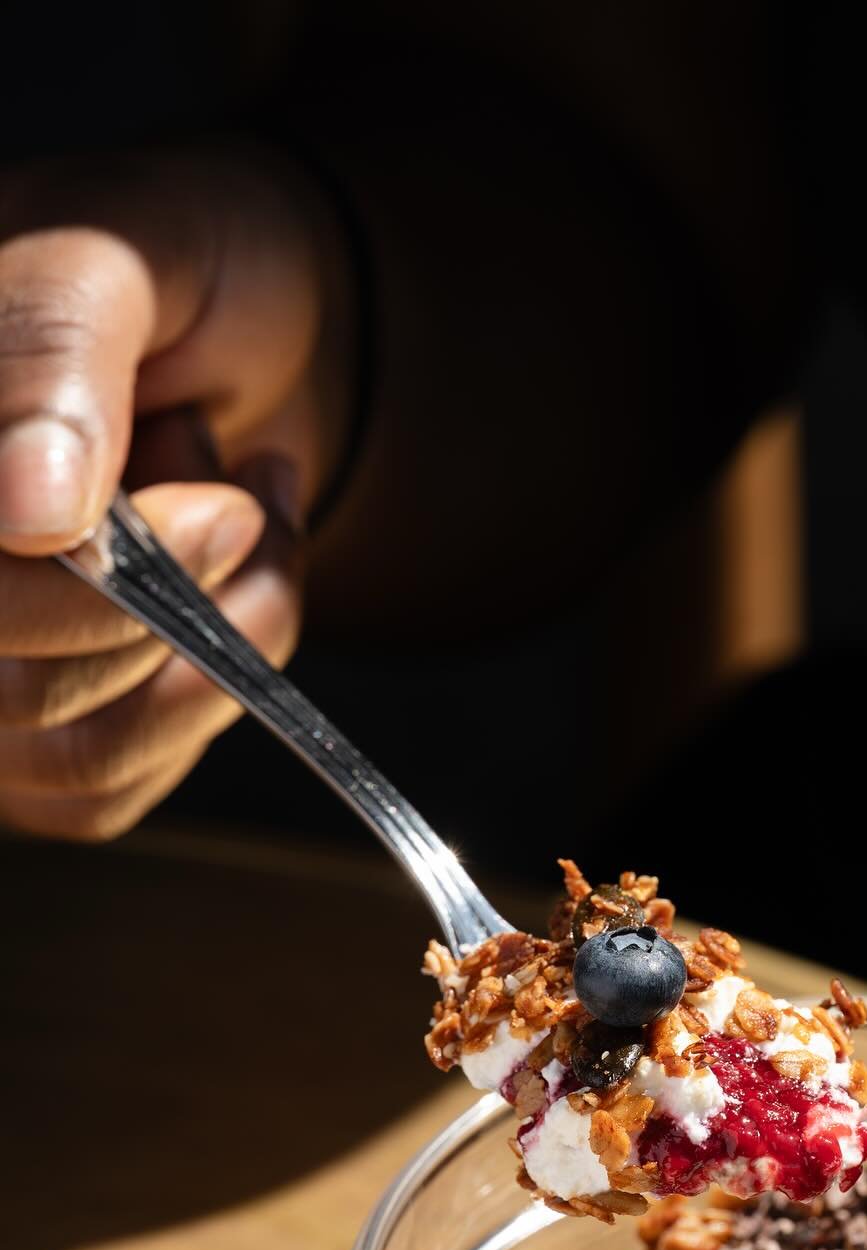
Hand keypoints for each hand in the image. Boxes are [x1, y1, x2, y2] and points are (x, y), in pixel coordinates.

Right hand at [0, 147, 348, 838]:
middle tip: (237, 501)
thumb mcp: (117, 253)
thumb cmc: (175, 267)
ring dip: (211, 651)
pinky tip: (228, 587)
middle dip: (170, 610)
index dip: (86, 587)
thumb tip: (25, 515)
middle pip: (10, 694)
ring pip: (72, 756)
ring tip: (234, 525)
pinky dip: (211, 698)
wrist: (254, 324)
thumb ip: (51, 351)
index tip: (215, 503)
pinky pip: (108, 790)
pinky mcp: (27, 733)